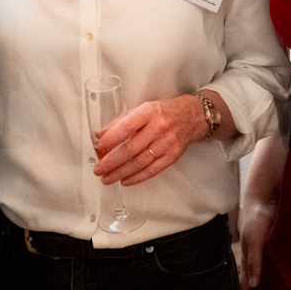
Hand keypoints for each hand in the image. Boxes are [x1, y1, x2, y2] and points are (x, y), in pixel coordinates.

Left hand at [92, 95, 206, 185]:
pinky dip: (137, 177)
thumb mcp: (143, 109)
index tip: (99, 145)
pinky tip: (125, 180)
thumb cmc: (163, 112)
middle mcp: (159, 127)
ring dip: (121, 173)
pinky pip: (153, 170)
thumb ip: (121, 122)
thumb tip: (100, 135)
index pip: (128, 126)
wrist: (191, 117)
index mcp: (149, 112)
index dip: (112, 137)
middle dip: (112, 161)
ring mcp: (167, 143)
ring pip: (140, 162)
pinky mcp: (173, 156)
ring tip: (107, 178)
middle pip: (132, 148)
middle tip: (99, 169)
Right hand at [240, 201, 275, 289]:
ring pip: (262, 279)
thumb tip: (253, 285)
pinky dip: (274, 280)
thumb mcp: (255, 239)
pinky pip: (271, 269)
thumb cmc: (257, 217)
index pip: (246, 289)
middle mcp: (253, 259)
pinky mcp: (271, 248)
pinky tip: (285, 284)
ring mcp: (262, 254)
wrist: (264, 198)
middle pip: (253, 287)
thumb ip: (254, 261)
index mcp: (247, 259)